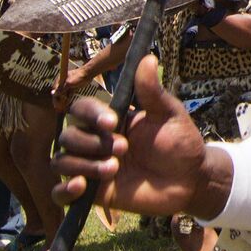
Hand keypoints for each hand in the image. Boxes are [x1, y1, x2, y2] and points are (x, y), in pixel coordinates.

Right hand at [51, 55, 214, 216]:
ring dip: (83, 165)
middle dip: (92, 142)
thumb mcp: (169, 115)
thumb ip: (152, 91)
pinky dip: (63, 190)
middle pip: (68, 136)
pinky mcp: (92, 194)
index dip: (91, 114)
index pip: (81, 109)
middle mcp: (96, 141)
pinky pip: (59, 193)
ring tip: (114, 169)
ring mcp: (91, 167)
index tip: (113, 122)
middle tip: (123, 149)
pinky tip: (81, 187)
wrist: (191, 180)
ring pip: (61, 162)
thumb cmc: (180, 143)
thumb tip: (147, 56)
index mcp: (110, 119)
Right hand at [51, 65, 84, 111]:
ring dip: (62, 100)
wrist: (88, 74)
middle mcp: (63, 82)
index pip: (55, 90)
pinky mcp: (73, 87)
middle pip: (59, 92)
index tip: (55, 103)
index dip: (55, 97)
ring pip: (64, 94)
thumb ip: (61, 89)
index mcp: (60, 79)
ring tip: (61, 107)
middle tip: (57, 107)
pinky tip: (66, 104)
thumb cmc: (78, 76)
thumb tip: (53, 93)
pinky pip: (69, 94)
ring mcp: (68, 85)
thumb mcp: (69, 83)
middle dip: (58, 100)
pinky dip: (68, 99)